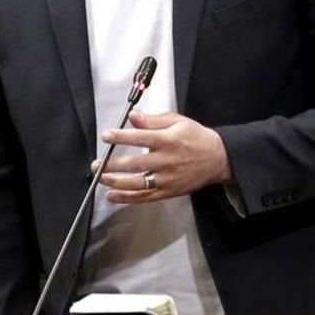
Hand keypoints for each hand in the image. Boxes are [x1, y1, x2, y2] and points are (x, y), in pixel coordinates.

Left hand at [92, 111, 233, 203]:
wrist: (218, 159)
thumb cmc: (197, 138)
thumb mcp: (177, 121)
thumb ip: (153, 120)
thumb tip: (132, 116)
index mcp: (168, 140)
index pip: (140, 138)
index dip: (121, 137)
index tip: (106, 136)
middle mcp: (166, 161)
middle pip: (135, 164)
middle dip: (112, 164)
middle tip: (96, 163)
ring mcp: (166, 178)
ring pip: (137, 184)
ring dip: (115, 182)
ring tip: (100, 178)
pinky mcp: (167, 191)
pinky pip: (144, 197)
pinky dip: (126, 198)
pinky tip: (111, 196)